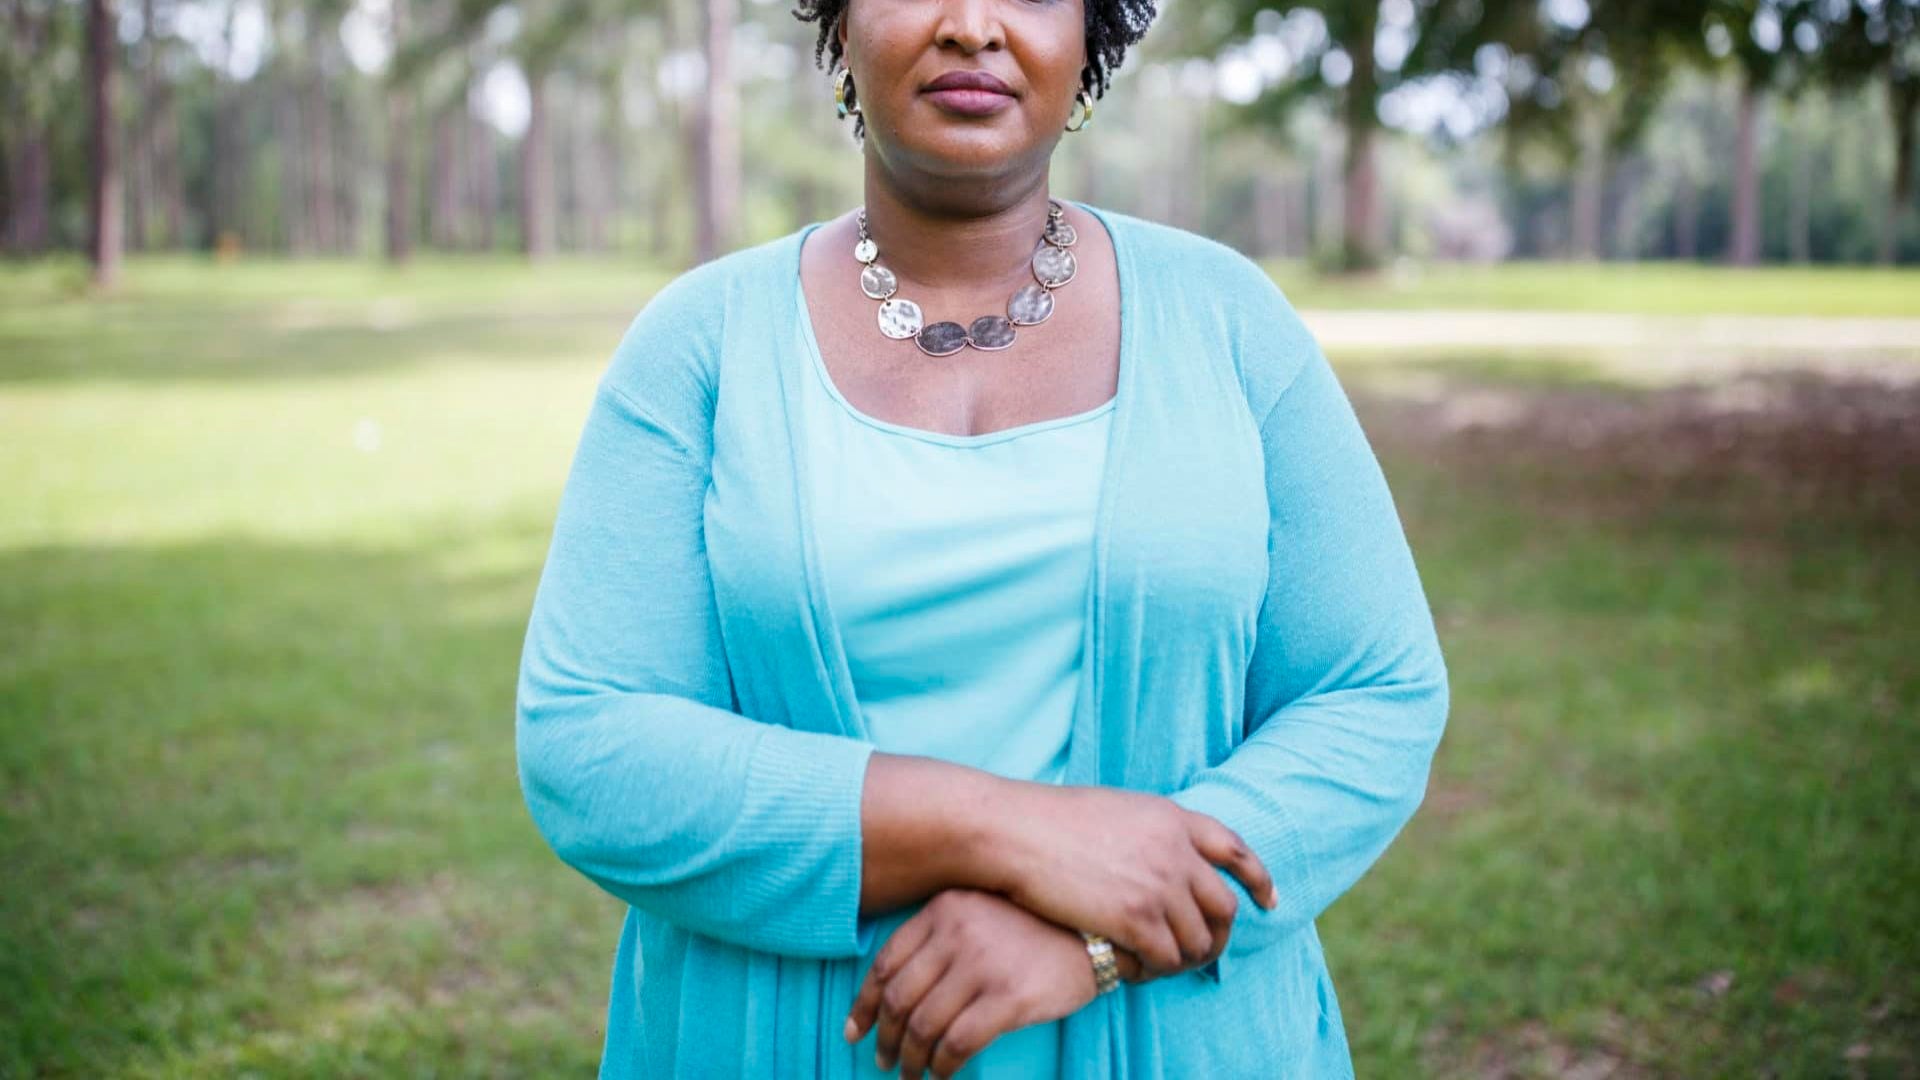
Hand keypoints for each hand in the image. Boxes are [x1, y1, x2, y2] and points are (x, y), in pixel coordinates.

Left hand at [844, 888, 1141, 1078]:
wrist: (1097, 932)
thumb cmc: (1035, 927)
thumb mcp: (980, 912)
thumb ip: (940, 937)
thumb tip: (896, 992)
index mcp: (943, 910)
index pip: (885, 963)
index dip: (865, 1004)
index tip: (856, 1031)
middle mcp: (956, 933)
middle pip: (901, 998)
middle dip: (886, 1039)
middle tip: (884, 1062)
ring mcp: (983, 965)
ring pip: (925, 1025)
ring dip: (912, 1060)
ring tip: (911, 1075)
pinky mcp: (1009, 997)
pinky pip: (959, 1043)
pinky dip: (943, 1067)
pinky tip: (942, 1076)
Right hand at [987, 784, 1276, 977]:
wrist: (1016, 831)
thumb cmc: (1050, 819)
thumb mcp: (1118, 808)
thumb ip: (1152, 830)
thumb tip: (1165, 854)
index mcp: (1173, 818)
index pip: (1235, 851)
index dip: (1258, 879)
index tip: (1268, 901)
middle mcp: (1175, 852)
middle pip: (1223, 905)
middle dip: (1221, 933)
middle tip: (1208, 951)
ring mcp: (1158, 887)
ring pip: (1198, 939)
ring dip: (1188, 957)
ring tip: (1168, 965)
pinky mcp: (1135, 920)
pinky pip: (1167, 958)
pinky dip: (1160, 970)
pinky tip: (1142, 971)